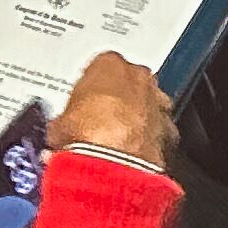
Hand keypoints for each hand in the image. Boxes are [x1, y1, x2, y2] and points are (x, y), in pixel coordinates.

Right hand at [49, 50, 175, 172]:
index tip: (82, 106)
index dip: (89, 90)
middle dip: (118, 101)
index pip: (100, 68)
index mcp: (109, 63)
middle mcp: (139, 77)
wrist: (110, 163)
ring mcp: (157, 103)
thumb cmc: (85, 133)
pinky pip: (158, 133)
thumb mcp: (58, 124)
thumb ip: (63, 120)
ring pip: (148, 106)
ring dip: (136, 121)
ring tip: (115, 143)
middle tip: (99, 124)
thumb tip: (59, 132)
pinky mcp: (169, 130)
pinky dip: (147, 143)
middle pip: (129, 84)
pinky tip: (131, 157)